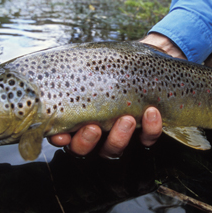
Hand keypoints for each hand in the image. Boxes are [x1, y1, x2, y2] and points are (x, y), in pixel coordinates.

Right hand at [49, 33, 181, 157]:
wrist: (141, 63)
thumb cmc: (110, 66)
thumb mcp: (93, 66)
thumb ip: (78, 70)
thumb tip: (63, 62)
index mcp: (75, 118)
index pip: (62, 136)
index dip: (60, 140)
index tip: (61, 136)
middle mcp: (94, 133)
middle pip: (82, 150)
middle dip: (86, 142)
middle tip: (94, 128)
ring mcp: (118, 136)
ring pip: (113, 150)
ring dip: (119, 137)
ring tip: (127, 119)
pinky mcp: (144, 134)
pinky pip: (146, 139)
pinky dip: (150, 129)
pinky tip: (151, 112)